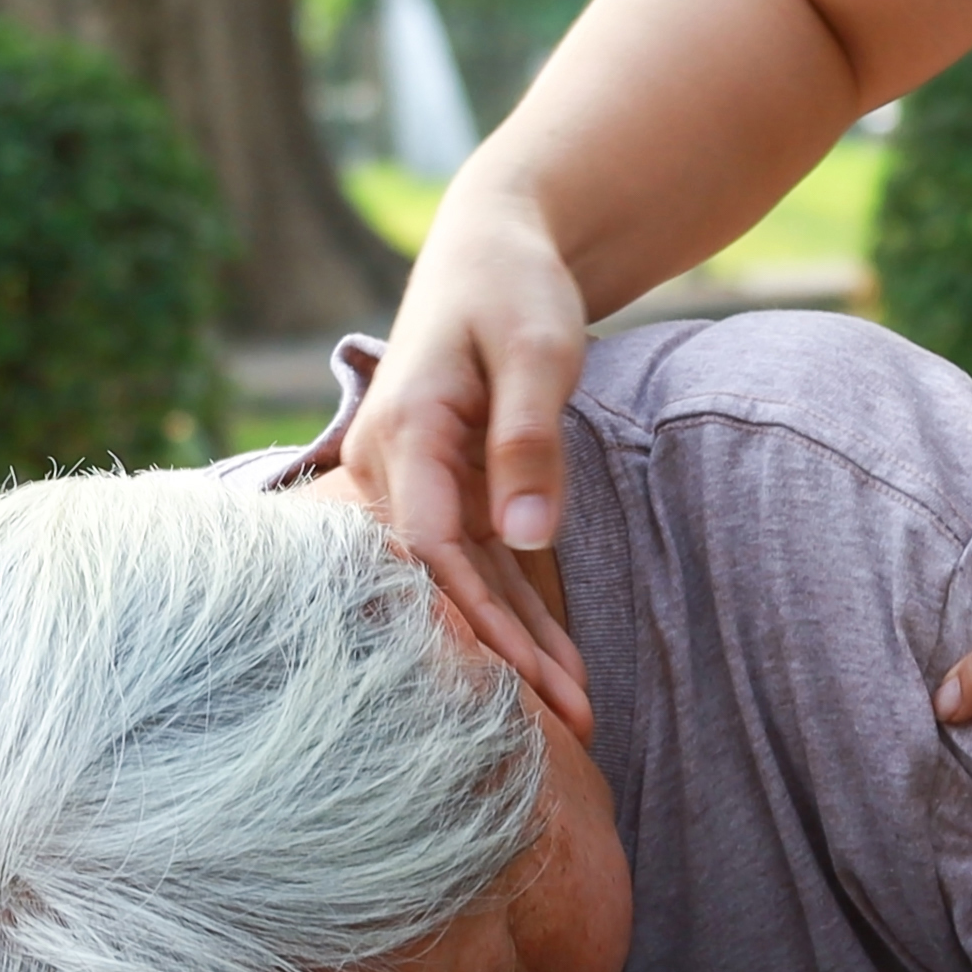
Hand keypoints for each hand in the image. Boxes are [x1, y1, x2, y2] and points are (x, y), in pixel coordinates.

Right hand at [345, 190, 591, 732]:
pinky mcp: (445, 488)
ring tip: (579, 715)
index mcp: (405, 431)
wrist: (492, 246)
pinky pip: (481, 560)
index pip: (433, 548)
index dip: (480, 619)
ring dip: (519, 646)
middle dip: (507, 656)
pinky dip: (519, 611)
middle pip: (447, 581)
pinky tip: (556, 667)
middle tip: (575, 725)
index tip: (531, 680)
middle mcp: (392, 465)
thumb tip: (526, 537)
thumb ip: (528, 439)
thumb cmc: (514, 286)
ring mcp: (413, 481)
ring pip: (466, 580)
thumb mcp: (538, 349)